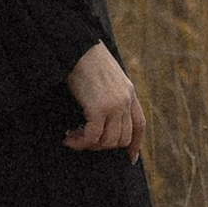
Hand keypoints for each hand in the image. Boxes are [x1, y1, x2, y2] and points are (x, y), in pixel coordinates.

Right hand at [65, 42, 145, 157]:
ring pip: (107, 141)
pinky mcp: (99, 108)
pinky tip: (68, 137)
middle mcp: (126, 101)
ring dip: (89, 145)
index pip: (139, 125)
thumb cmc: (86, 60)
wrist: (78, 48)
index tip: (130, 158)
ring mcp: (114, 105)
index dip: (135, 144)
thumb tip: (104, 115)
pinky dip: (79, 141)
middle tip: (84, 141)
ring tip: (74, 138)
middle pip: (122, 138)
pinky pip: (92, 136)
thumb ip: (112, 95)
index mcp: (130, 93)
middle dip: (103, 146)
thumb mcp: (108, 78)